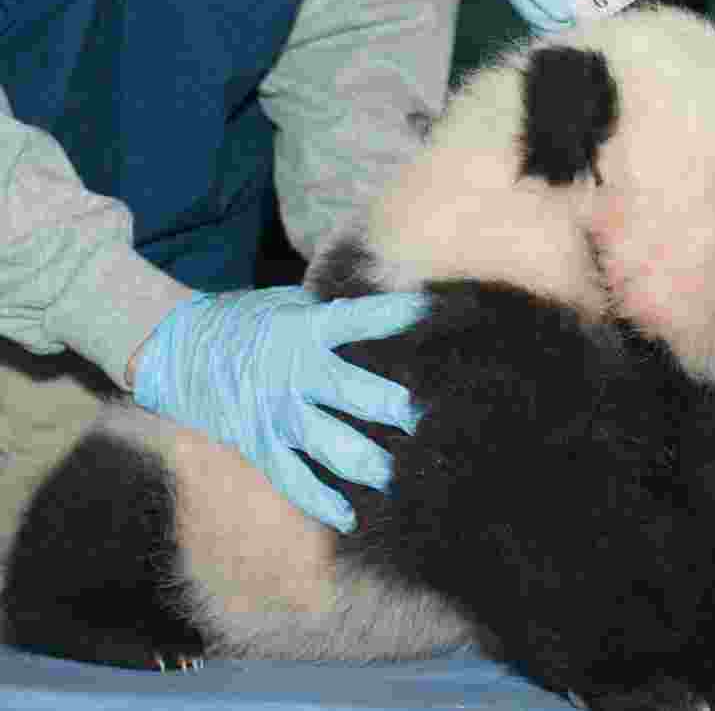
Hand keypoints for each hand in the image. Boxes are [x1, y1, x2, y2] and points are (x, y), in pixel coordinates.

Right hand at [132, 287, 426, 529]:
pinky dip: (321, 503)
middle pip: (352, 392)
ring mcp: (276, 413)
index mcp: (306, 329)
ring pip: (329, 444)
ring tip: (397, 475)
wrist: (177, 348)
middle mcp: (294, 373)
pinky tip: (350, 518)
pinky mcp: (260, 445)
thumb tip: (401, 319)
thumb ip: (337, 316)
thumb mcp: (290, 304)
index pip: (359, 319)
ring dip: (367, 463)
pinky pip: (294, 481)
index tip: (430, 315)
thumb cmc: (251, 321)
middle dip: (393, 407)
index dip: (394, 315)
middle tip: (423, 420)